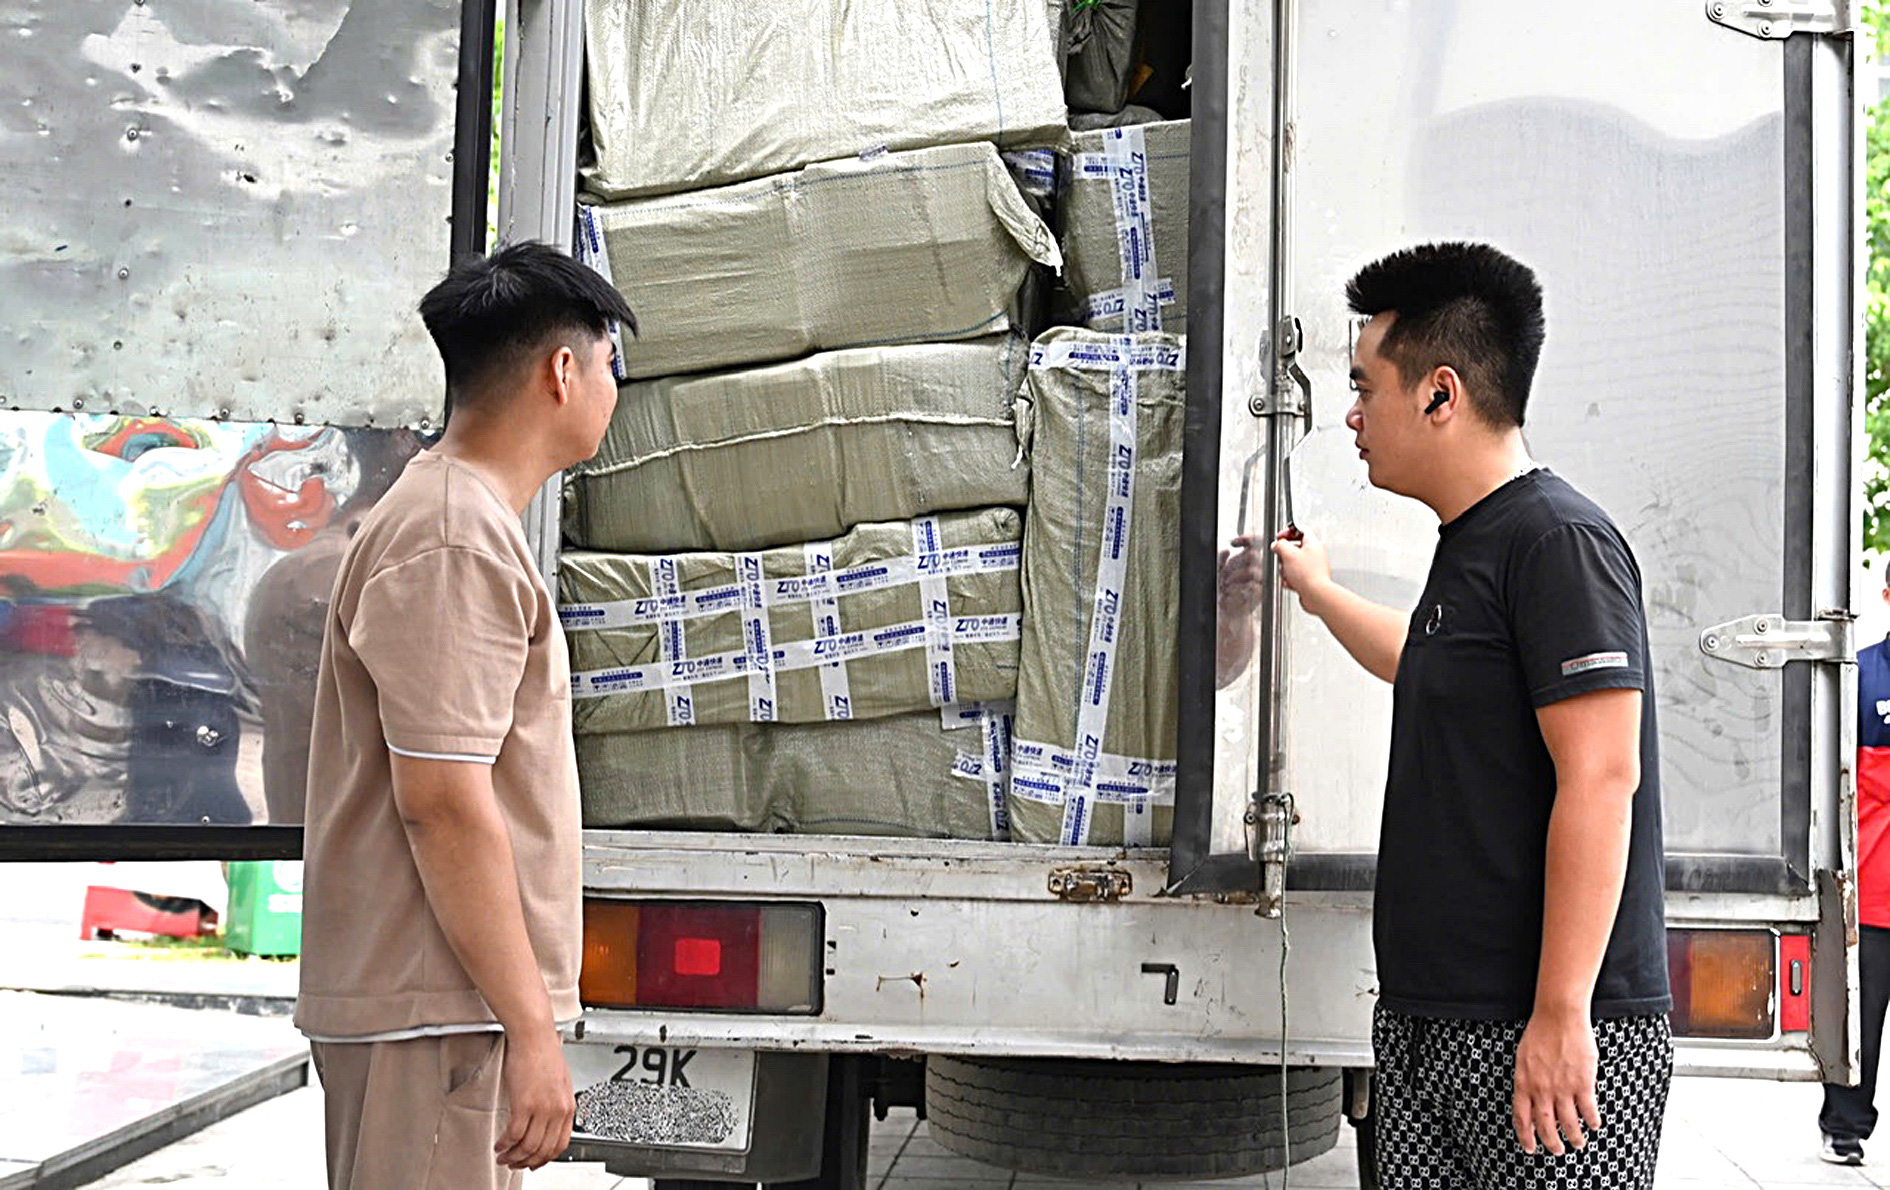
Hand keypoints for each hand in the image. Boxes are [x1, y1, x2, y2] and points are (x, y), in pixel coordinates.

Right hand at [496, 1027, 575, 1169]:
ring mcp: (542, 1108)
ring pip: (528, 1146)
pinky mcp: (524, 1103)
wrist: (534, 1036)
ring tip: (503, 1156)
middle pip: (543, 1150)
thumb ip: (557, 1103)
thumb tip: (549, 1121)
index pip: (560, 1145)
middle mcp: (558, 1109)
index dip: (545, 1158)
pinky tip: (499, 1144)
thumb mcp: (560, 1082)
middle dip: (526, 1162)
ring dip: (513, 1156)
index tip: (534, 1162)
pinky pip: (514, 1134)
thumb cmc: (544, 1052)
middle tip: (514, 1164)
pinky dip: (504, 1144)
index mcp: (568, 1106)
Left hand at [1217, 536, 1267, 617]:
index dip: (1247, 539)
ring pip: (1252, 570)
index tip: (1234, 542)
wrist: (1227, 610)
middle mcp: (1257, 568)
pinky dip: (1239, 588)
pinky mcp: (1261, 593)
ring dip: (1235, 576)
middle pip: (1253, 555)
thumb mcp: (1219, 572)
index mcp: (1249, 560)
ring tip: (1226, 584)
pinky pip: (1253, 585)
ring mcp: (1261, 580)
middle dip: (1235, 564)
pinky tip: (1231, 592)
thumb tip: (1226, 550)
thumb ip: (1221, 560)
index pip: (1254, 543)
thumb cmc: (1225, 591)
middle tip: (1224, 574)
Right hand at [1269, 529, 1331, 612]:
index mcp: (1313, 543)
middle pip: (1296, 547)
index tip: (1279, 537)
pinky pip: (1298, 574)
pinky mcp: (1312, 578)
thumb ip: (1280, 545)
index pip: (1300, 529)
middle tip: (1280, 556)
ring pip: (1295, 562)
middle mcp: (1316, 553)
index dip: (1288, 532)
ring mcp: (1315, 566)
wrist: (1316, 594)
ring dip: (1287, 568)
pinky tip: (1290, 582)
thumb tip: (1277, 544)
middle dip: (1285, 553)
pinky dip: (1291, 578)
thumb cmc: (1307, 574)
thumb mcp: (1288, 554)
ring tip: (1286, 573)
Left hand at [1511, 1009, 1601, 1155]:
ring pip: (1568, 1123)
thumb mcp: (1523, 1058)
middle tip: (1558, 1151)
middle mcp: (1541, 1090)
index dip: (1526, 1136)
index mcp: (1524, 1083)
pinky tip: (1594, 1125)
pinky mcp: (1582, 1083)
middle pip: (1546, 1126)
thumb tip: (1530, 1099)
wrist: (1559, 1016)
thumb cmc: (1540, 1033)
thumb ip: (1527, 1080)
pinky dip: (1592, 1121)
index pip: (1522, 1118)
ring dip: (1574, 1137)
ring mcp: (1562, 1088)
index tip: (1530, 1147)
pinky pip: (1588, 1110)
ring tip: (1578, 1143)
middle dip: (1552, 1143)